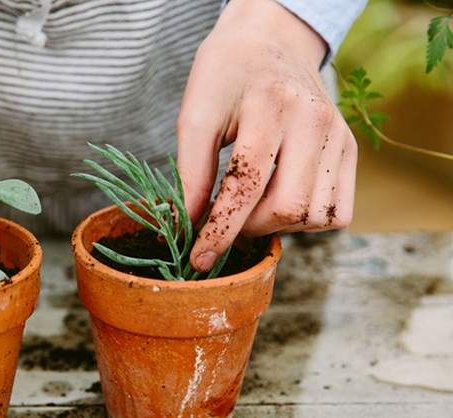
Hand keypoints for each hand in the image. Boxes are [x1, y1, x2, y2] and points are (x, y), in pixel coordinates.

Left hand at [177, 0, 356, 271]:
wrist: (270, 42)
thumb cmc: (225, 75)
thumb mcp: (196, 113)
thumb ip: (190, 171)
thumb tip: (185, 224)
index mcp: (270, 107)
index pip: (246, 185)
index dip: (219, 229)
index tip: (198, 259)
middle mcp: (313, 121)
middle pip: (285, 208)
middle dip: (247, 227)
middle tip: (225, 215)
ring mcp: (338, 136)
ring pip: (313, 216)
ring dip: (276, 225)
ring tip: (251, 204)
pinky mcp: (350, 149)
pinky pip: (338, 213)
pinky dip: (307, 221)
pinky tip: (281, 200)